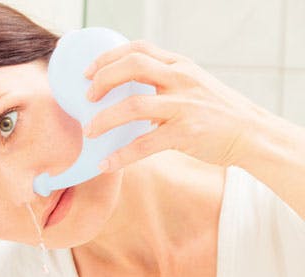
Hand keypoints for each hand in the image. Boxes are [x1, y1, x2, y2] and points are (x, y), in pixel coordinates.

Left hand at [82, 40, 271, 172]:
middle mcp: (181, 79)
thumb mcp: (192, 85)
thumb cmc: (216, 111)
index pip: (139, 49)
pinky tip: (106, 164)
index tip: (88, 72)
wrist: (252, 133)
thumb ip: (163, 82)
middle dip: (102, 80)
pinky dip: (121, 156)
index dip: (108, 57)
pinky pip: (144, 144)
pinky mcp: (186, 133)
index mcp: (180, 65)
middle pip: (132, 66)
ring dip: (104, 119)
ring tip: (89, 131)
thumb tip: (123, 90)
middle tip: (87, 98)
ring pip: (133, 106)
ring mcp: (184, 105)